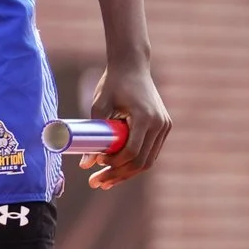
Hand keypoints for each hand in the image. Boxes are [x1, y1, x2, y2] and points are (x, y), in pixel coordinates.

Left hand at [81, 61, 170, 190]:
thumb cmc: (113, 83)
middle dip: (118, 175)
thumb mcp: (99, 105)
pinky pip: (150, 152)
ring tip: (104, 182)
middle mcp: (159, 123)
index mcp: (144, 117)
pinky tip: (118, 171)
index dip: (114, 163)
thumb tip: (84, 164)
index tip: (97, 164)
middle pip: (141, 161)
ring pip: (148, 160)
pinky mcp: (164, 127)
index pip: (131, 152)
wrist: (133, 64)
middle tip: (96, 183)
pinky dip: (135, 163)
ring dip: (126, 173)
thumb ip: (93, 134)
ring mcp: (164, 126)